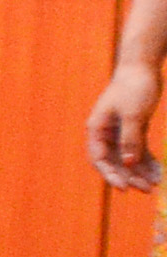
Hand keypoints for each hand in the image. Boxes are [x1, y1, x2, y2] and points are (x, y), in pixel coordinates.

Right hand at [100, 60, 159, 195]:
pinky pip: (140, 150)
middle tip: (147, 189)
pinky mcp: (134, 128)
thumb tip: (129, 163)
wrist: (142, 66)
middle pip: (115, 162)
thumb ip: (130, 140)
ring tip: (156, 184)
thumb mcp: (134, 115)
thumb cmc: (134, 87)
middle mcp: (106, 133)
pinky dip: (149, 161)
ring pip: (129, 158)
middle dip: (131, 177)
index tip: (125, 188)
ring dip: (141, 172)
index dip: (111, 175)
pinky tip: (159, 171)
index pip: (99, 159)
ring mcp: (120, 132)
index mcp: (97, 129)